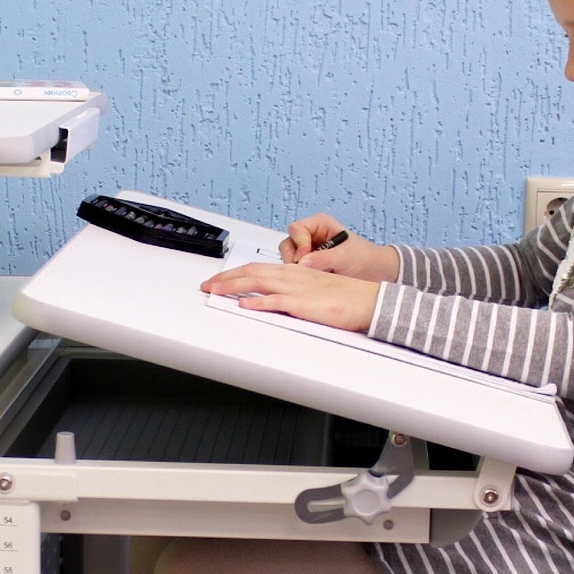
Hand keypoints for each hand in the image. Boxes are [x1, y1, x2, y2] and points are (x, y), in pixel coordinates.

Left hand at [202, 261, 380, 331]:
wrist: (367, 300)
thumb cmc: (344, 297)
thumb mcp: (312, 290)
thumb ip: (291, 292)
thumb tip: (271, 300)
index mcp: (293, 271)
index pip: (256, 268)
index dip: (234, 274)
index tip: (217, 281)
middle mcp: (292, 276)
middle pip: (251, 272)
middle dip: (225, 279)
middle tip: (206, 285)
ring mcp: (296, 289)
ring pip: (257, 283)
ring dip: (233, 287)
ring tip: (214, 291)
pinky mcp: (303, 304)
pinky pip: (276, 301)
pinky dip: (258, 303)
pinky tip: (244, 305)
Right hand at [279, 213, 399, 280]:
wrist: (375, 272)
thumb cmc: (365, 258)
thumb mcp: (344, 256)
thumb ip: (323, 258)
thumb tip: (302, 263)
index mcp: (319, 224)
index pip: (296, 229)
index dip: (299, 243)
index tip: (305, 257)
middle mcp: (311, 236)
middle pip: (288, 244)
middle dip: (294, 258)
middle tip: (306, 270)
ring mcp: (308, 252)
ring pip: (289, 259)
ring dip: (297, 269)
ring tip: (315, 276)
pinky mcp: (309, 267)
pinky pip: (296, 271)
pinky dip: (301, 277)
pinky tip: (314, 281)